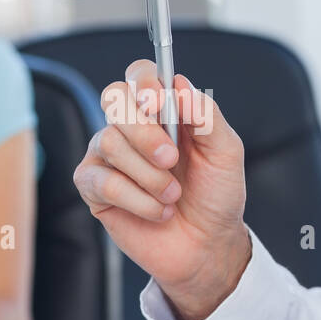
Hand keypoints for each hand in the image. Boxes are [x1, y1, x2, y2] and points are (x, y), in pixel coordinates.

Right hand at [73, 59, 250, 319]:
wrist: (208, 245)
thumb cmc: (216, 195)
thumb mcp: (226, 152)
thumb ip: (206, 116)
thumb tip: (178, 85)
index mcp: (163, 110)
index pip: (139, 74)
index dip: (143, 81)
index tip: (157, 103)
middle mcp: (131, 127)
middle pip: (114, 100)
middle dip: (145, 132)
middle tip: (171, 159)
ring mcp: (108, 156)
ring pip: (108, 141)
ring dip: (148, 174)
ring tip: (172, 195)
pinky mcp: (94, 189)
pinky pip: (102, 181)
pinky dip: (137, 199)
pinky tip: (158, 212)